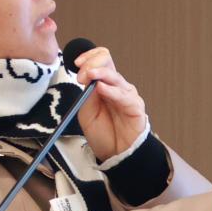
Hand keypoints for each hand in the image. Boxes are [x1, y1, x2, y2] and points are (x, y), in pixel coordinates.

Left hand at [73, 46, 147, 160]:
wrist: (116, 154)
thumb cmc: (103, 133)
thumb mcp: (86, 112)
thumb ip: (87, 95)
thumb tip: (87, 77)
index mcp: (104, 84)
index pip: (100, 59)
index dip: (88, 57)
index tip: (76, 63)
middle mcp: (116, 86)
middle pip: (107, 61)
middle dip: (91, 63)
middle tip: (81, 74)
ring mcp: (126, 94)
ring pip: (114, 75)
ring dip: (99, 73)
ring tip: (88, 75)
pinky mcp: (135, 106)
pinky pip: (123, 95)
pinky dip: (111, 90)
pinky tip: (101, 88)